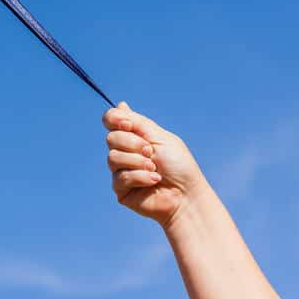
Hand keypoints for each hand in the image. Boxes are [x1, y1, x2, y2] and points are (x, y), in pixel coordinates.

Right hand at [103, 102, 207, 227]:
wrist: (187, 195)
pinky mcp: (120, 189)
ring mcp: (121, 170)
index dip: (114, 119)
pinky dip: (140, 177)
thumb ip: (138, 123)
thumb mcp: (160, 138)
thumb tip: (120, 104)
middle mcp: (125, 151)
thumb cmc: (178, 166)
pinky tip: (153, 181)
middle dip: (133, 144)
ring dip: (138, 162)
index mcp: (134, 136)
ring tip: (155, 169)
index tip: (129, 125)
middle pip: (111, 138)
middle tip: (151, 152)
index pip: (111, 120)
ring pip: (113, 158)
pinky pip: (120, 177)